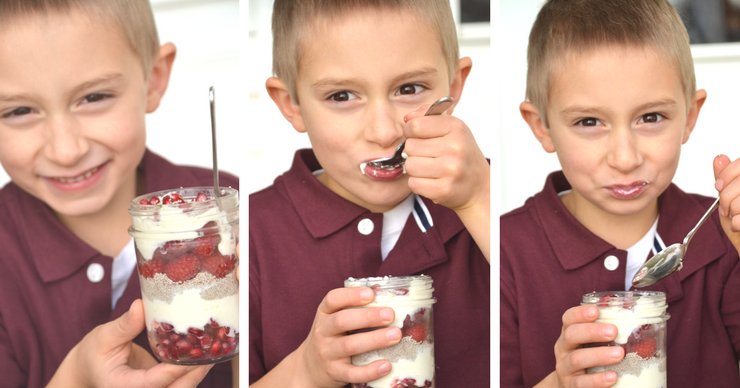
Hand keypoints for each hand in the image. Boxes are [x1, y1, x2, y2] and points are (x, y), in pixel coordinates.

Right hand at [48, 299, 211, 387]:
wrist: (89, 370)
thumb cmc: (93, 355)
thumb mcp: (103, 337)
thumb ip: (124, 326)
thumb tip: (141, 305)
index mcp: (122, 386)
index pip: (152, 383)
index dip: (174, 370)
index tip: (192, 354)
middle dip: (195, 373)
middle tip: (213, 349)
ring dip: (198, 372)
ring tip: (214, 348)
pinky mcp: (161, 386)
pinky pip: (180, 382)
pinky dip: (193, 370)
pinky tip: (206, 350)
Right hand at [295, 287, 400, 386]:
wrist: (311, 366)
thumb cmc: (333, 336)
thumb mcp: (335, 318)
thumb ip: (355, 308)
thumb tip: (391, 297)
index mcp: (325, 313)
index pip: (333, 299)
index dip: (351, 295)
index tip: (371, 293)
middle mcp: (323, 331)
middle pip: (342, 321)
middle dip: (368, 317)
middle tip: (390, 315)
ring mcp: (327, 353)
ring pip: (349, 345)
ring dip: (374, 340)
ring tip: (395, 335)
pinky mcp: (334, 372)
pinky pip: (352, 373)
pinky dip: (370, 370)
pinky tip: (387, 365)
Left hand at [402, 102, 490, 260]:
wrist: (479, 190)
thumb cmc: (462, 158)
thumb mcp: (452, 131)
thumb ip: (429, 120)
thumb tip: (405, 118)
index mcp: (456, 127)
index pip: (415, 124)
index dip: (412, 133)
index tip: (420, 138)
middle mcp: (455, 147)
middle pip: (410, 147)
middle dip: (414, 154)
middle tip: (430, 159)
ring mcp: (450, 169)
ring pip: (410, 166)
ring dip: (416, 171)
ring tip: (433, 171)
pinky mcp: (444, 189)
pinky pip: (414, 184)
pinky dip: (419, 185)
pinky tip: (433, 183)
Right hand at [542, 305, 622, 387]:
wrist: (574, 384)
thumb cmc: (590, 358)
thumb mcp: (592, 343)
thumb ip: (607, 333)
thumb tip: (641, 322)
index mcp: (569, 333)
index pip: (569, 318)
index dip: (580, 313)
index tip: (596, 311)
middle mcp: (563, 348)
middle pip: (571, 335)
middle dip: (592, 331)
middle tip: (613, 331)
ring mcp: (565, 368)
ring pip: (576, 359)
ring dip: (598, 355)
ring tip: (619, 354)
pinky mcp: (571, 385)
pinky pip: (581, 383)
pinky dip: (597, 379)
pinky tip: (613, 376)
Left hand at [713, 154, 739, 253]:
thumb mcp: (731, 199)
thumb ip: (727, 179)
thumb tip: (720, 159)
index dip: (727, 173)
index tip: (718, 185)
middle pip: (739, 181)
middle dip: (726, 196)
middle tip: (726, 209)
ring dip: (732, 211)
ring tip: (735, 218)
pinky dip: (737, 223)